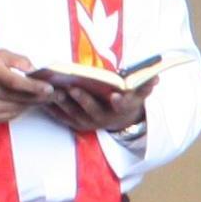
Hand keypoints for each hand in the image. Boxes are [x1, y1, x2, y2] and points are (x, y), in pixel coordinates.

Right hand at [0, 51, 52, 124]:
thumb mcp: (0, 55)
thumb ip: (18, 59)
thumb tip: (34, 70)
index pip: (15, 82)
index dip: (34, 86)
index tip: (50, 88)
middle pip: (20, 97)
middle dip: (41, 97)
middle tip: (59, 95)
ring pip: (18, 108)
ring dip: (34, 104)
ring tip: (46, 98)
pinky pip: (11, 115)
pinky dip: (22, 109)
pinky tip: (29, 103)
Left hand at [37, 73, 152, 135]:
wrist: (119, 120)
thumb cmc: (127, 100)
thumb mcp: (139, 94)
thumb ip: (146, 85)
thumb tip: (156, 77)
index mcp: (121, 109)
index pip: (123, 105)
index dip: (120, 102)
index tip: (116, 96)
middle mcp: (105, 118)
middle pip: (93, 110)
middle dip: (83, 99)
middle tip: (73, 88)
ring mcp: (89, 123)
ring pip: (74, 114)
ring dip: (64, 103)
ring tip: (54, 91)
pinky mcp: (75, 124)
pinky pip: (62, 117)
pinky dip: (53, 109)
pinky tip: (44, 99)